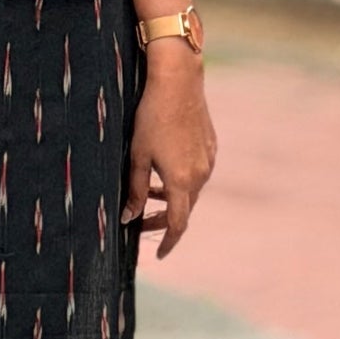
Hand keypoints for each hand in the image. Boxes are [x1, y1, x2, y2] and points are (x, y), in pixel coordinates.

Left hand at [120, 51, 215, 258]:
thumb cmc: (152, 118)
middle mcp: (200, 175)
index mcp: (182, 181)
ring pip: (191, 191)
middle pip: (184, 210)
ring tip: (151, 195)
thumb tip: (129, 217)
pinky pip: (198, 173)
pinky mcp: (211, 147)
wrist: (178, 83)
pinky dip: (182, 181)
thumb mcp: (137, 157)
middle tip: (143, 222)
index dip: (167, 242)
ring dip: (172, 199)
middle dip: (164, 220)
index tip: (159, 255)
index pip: (177, 225)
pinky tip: (165, 170)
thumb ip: (135, 191)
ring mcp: (208, 161)